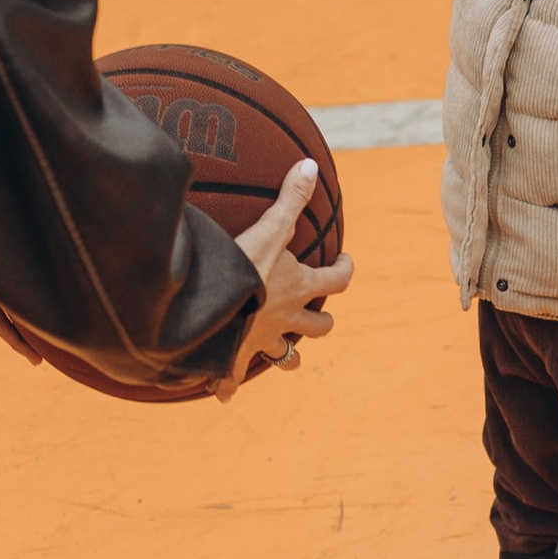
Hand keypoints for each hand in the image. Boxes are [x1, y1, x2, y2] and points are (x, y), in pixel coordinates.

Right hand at [221, 159, 352, 396]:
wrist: (210, 309)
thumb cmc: (242, 268)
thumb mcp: (269, 227)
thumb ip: (290, 198)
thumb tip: (311, 165)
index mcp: (300, 288)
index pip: (337, 281)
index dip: (345, 272)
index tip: (348, 263)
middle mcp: (287, 319)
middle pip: (319, 327)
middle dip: (322, 322)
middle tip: (320, 314)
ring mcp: (262, 342)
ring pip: (287, 359)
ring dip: (288, 356)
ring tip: (284, 353)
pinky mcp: (234, 361)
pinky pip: (233, 382)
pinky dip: (229, 387)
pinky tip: (225, 393)